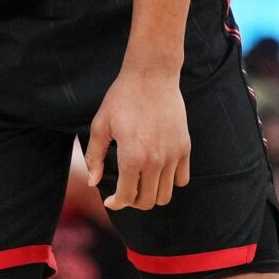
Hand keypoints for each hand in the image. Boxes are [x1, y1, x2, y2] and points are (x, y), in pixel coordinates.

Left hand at [85, 64, 190, 210]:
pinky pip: (182, 179)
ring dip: (152, 195)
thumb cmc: (122, 98)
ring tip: (141, 183)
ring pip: (166, 195)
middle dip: (133, 201)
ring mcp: (173, 155)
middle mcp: (155, 161)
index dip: (117, 203)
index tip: (111, 200)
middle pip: (147, 201)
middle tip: (125, 191)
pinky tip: (158, 172)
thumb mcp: (101, 125)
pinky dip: (171, 182)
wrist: (152, 76)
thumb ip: (95, 156)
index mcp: (132, 157)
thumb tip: (93, 181)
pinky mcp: (185, 147)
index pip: (127, 197)